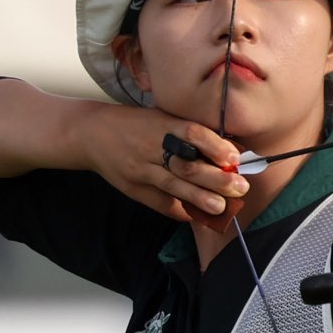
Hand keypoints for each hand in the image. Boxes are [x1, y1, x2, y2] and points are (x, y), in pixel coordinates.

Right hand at [79, 104, 249, 222]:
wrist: (93, 133)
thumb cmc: (138, 124)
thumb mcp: (162, 118)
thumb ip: (190, 132)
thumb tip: (230, 150)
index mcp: (162, 124)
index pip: (192, 133)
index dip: (215, 146)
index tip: (235, 158)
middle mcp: (152, 147)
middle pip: (186, 165)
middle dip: (216, 178)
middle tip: (240, 187)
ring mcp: (141, 170)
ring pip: (173, 186)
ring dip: (200, 198)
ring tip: (222, 207)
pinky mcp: (133, 188)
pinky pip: (159, 203)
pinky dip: (180, 210)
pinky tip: (197, 215)